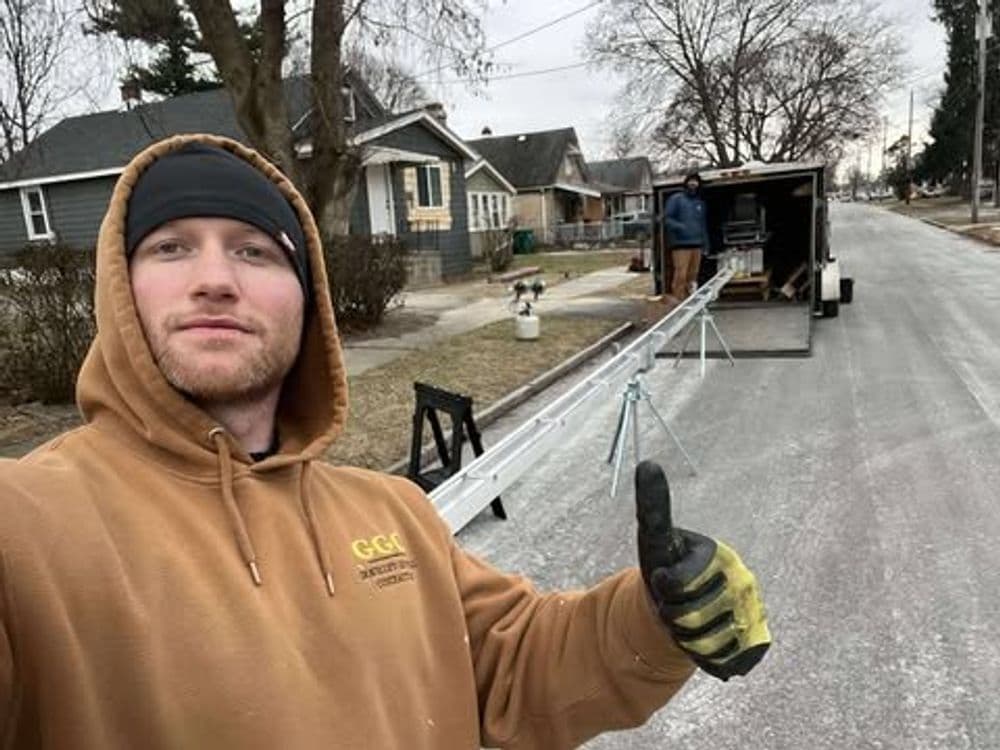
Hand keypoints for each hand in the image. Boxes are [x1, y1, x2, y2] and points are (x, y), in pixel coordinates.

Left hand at [634, 460, 770, 680]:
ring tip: (686, 620)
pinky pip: (728, 660)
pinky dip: (709, 660)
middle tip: (672, 602)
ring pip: (706, 641)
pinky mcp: (757, 640)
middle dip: (672, 615)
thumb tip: (648, 463)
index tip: (662, 578)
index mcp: (716, 554)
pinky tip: (703, 643)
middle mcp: (741, 580)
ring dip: (686, 638)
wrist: (685, 605)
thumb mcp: (655, 537)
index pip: (677, 580)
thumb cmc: (667, 566)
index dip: (665, 585)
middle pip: (690, 616)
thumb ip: (653, 506)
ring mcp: (751, 610)